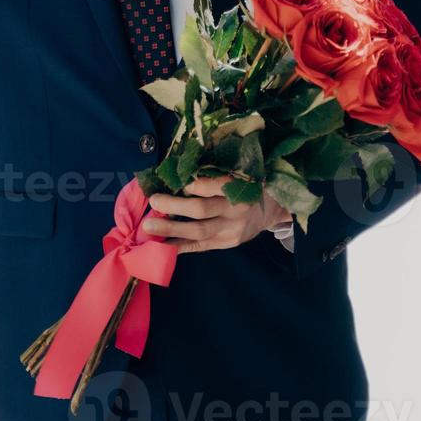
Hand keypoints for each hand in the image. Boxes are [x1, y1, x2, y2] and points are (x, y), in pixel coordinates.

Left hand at [142, 176, 291, 254]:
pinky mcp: (226, 243)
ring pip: (199, 231)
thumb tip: (180, 176)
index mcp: (239, 188)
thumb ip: (215, 175)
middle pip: (202, 210)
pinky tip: (161, 246)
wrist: (271, 211)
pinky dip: (180, 246)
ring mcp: (231, 230)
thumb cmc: (248, 186)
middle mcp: (235, 210)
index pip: (215, 186)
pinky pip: (200, 246)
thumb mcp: (239, 174)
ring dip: (171, 229)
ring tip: (149, 226)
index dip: (196, 185)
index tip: (178, 183)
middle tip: (154, 201)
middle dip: (175, 206)